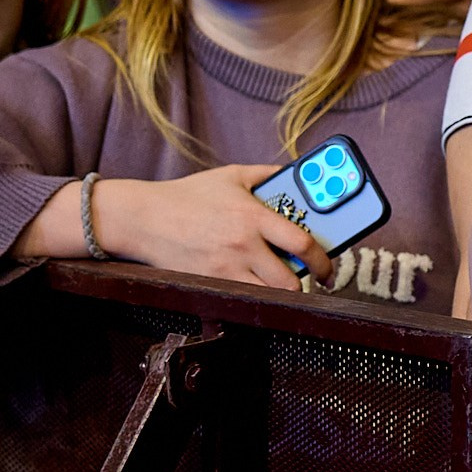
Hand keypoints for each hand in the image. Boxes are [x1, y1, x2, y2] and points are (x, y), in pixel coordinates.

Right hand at [89, 166, 332, 291]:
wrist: (143, 217)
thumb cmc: (187, 196)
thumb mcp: (231, 176)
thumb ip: (266, 174)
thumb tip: (293, 173)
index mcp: (254, 216)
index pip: (302, 244)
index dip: (323, 261)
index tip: (327, 269)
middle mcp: (243, 245)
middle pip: (288, 280)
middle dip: (304, 285)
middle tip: (309, 282)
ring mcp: (225, 267)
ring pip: (267, 295)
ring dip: (280, 295)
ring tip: (282, 285)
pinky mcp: (208, 281)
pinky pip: (242, 298)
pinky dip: (254, 297)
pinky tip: (256, 288)